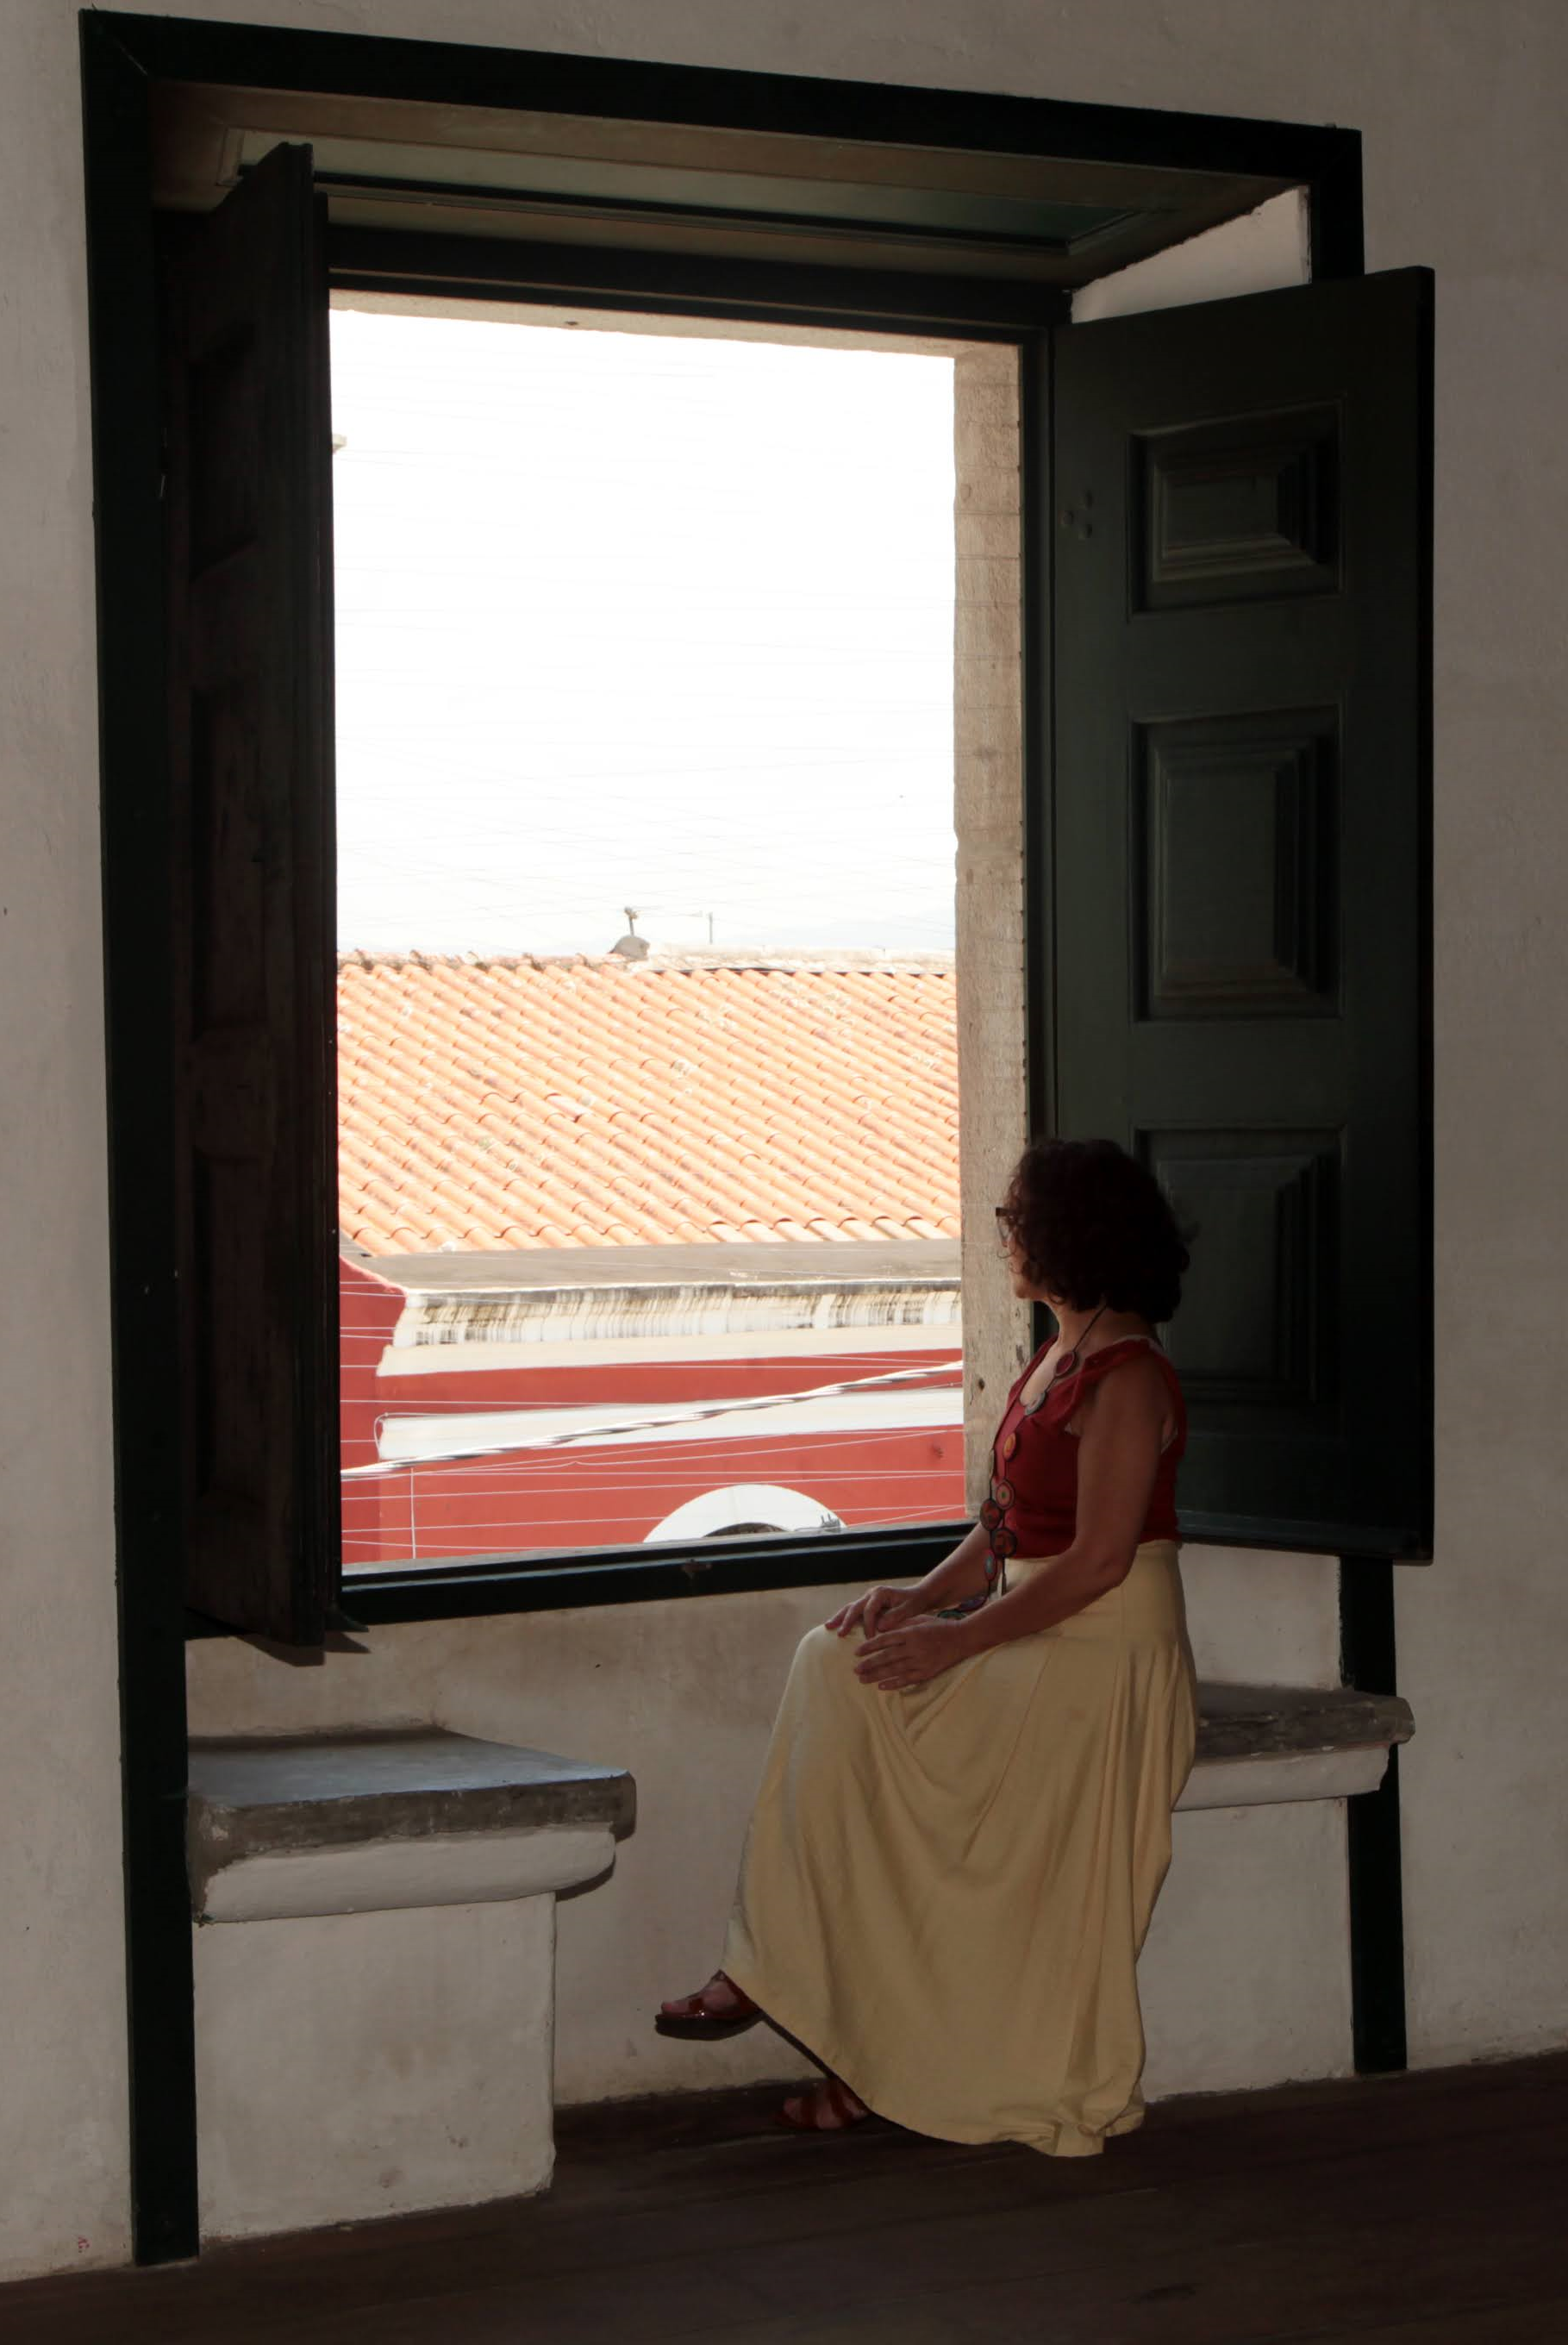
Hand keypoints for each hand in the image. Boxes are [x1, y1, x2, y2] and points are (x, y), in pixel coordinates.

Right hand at [824, 1583, 923, 1639]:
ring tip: (828, 1627)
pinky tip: (835, 1627)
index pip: (869, 1610)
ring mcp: (867, 1598)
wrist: (917, 1596)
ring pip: (850, 1608)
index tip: (870, 1639)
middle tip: (840, 1634)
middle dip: (846, 1620)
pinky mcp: (866, 1604)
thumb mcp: (909, 1609)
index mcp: (880, 1593)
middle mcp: (871, 1594)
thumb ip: (896, 1616)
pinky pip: (853, 1611)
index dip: (868, 1625)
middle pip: (854, 1607)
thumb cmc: (914, 1603)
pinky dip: (844, 1619)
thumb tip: (880, 1626)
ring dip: (839, 1617)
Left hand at [854, 1616, 972, 1691]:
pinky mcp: (927, 1673)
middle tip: (855, 1669)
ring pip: (894, 1670)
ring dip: (876, 1675)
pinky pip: (907, 1680)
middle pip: (887, 1657)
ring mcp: (921, 1662)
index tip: (857, 1652)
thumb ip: (901, 1624)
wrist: (962, 1639)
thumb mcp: (919, 1619)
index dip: (869, 1647)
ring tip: (862, 1679)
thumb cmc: (939, 1626)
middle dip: (869, 1663)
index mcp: (911, 1632)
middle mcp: (914, 1647)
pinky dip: (893, 1684)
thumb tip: (881, 1629)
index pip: (884, 1640)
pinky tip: (881, 1686)